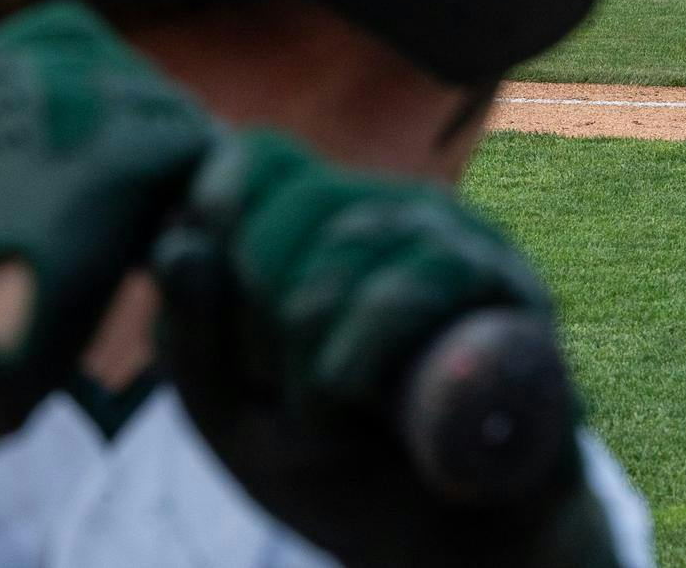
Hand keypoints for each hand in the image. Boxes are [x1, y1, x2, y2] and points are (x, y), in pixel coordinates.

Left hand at [153, 132, 623, 567]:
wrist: (453, 542)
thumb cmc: (339, 466)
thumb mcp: (233, 409)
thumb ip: (190, 332)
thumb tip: (178, 245)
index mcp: (330, 220)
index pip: (261, 156)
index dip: (219, 211)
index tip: (220, 311)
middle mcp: (396, 209)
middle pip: (296, 200)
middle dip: (258, 310)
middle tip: (275, 391)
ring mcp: (458, 238)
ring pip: (348, 244)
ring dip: (305, 351)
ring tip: (319, 416)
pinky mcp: (507, 285)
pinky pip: (413, 284)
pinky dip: (356, 352)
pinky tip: (348, 400)